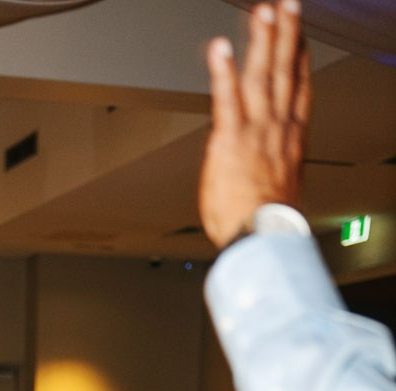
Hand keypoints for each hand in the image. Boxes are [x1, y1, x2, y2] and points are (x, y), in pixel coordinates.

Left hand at [200, 0, 309, 247]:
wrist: (262, 237)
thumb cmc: (265, 224)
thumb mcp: (278, 192)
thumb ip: (272, 171)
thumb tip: (268, 174)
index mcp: (290, 141)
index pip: (299, 92)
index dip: (301, 62)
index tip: (302, 40)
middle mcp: (277, 129)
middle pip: (284, 73)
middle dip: (286, 36)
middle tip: (287, 7)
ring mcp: (255, 131)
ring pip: (261, 76)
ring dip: (262, 41)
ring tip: (263, 12)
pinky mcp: (231, 139)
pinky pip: (226, 98)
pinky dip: (223, 72)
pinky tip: (220, 48)